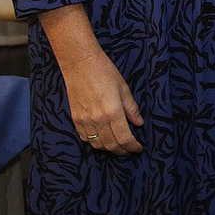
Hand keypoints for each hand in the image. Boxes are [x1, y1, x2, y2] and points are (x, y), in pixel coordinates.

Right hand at [39, 4, 144, 153]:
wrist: (80, 63)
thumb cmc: (104, 71)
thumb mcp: (124, 88)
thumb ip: (131, 108)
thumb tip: (139, 123)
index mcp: (113, 112)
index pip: (124, 138)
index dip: (133, 146)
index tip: (139, 148)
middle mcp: (98, 120)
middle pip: (111, 145)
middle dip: (122, 151)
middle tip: (130, 150)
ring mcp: (84, 121)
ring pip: (97, 144)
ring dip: (108, 148)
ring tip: (117, 146)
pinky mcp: (75, 119)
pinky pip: (85, 137)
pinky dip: (95, 142)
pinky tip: (102, 139)